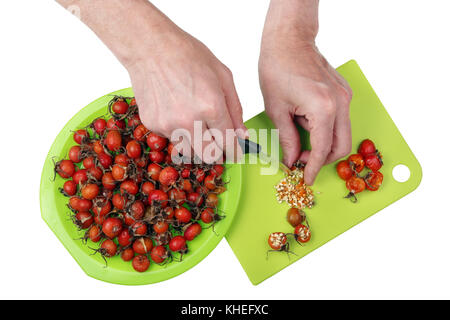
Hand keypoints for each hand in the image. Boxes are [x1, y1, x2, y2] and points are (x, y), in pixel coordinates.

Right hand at [56, 0, 245, 162]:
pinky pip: (171, 138)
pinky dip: (177, 132)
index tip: (236, 154)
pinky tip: (176, 111)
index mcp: (212, 108)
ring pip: (189, 152)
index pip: (228, 143)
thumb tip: (242, 134)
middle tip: (218, 144)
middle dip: (216, 153)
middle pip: (208, 156)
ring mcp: (169, 125)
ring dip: (196, 145)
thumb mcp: (223, 76)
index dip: (234, 151)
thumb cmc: (188, 55)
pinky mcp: (153, 125)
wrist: (150, 47)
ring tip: (195, 125)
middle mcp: (190, 122)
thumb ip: (235, 108)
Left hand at [259, 1, 352, 184]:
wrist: (289, 41)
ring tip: (298, 136)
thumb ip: (287, 138)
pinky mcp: (343, 92)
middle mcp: (340, 103)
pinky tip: (305, 120)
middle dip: (323, 159)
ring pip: (342, 134)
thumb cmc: (278, 68)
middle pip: (341, 146)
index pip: (322, 150)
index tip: (307, 179)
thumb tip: (291, 160)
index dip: (314, 168)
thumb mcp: (276, 109)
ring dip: (323, 144)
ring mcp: (345, 97)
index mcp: (324, 108)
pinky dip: (325, 129)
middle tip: (301, 160)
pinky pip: (339, 120)